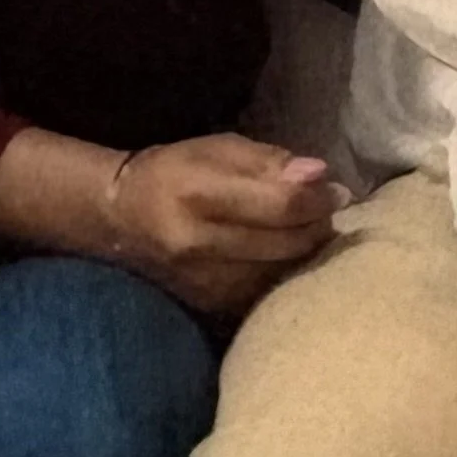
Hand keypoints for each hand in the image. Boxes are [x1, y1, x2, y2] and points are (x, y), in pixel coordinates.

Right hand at [0, 126, 342, 315]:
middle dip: (318, 224)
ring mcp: (206, 283)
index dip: (318, 197)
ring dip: (305, 251)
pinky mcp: (213, 306)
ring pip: (285, 272)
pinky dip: (284, 272)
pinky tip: (281, 255)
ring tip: (301, 229)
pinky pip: (269, 292)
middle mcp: (200, 245)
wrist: (122, 221)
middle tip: (323, 209)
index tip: (334, 190)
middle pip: (290, 242)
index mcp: (198, 194)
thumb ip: (271, 163)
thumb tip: (320, 177)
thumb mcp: (219, 149)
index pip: (282, 205)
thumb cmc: (176, 173)